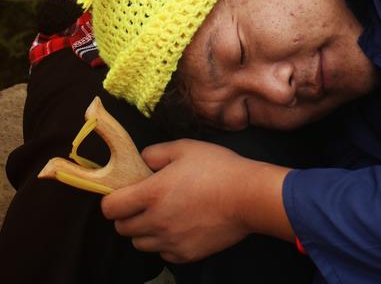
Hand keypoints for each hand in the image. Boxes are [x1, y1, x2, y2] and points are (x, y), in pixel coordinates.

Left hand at [102, 139, 255, 262]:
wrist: (248, 196)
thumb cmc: (217, 167)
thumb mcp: (185, 147)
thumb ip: (156, 153)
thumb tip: (142, 161)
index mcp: (151, 194)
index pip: (110, 208)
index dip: (113, 199)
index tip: (124, 192)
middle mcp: (156, 222)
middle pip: (122, 228)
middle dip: (128, 214)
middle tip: (145, 201)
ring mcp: (170, 242)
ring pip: (140, 243)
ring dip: (144, 230)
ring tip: (163, 214)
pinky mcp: (185, 255)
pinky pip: (163, 253)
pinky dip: (165, 242)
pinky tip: (180, 226)